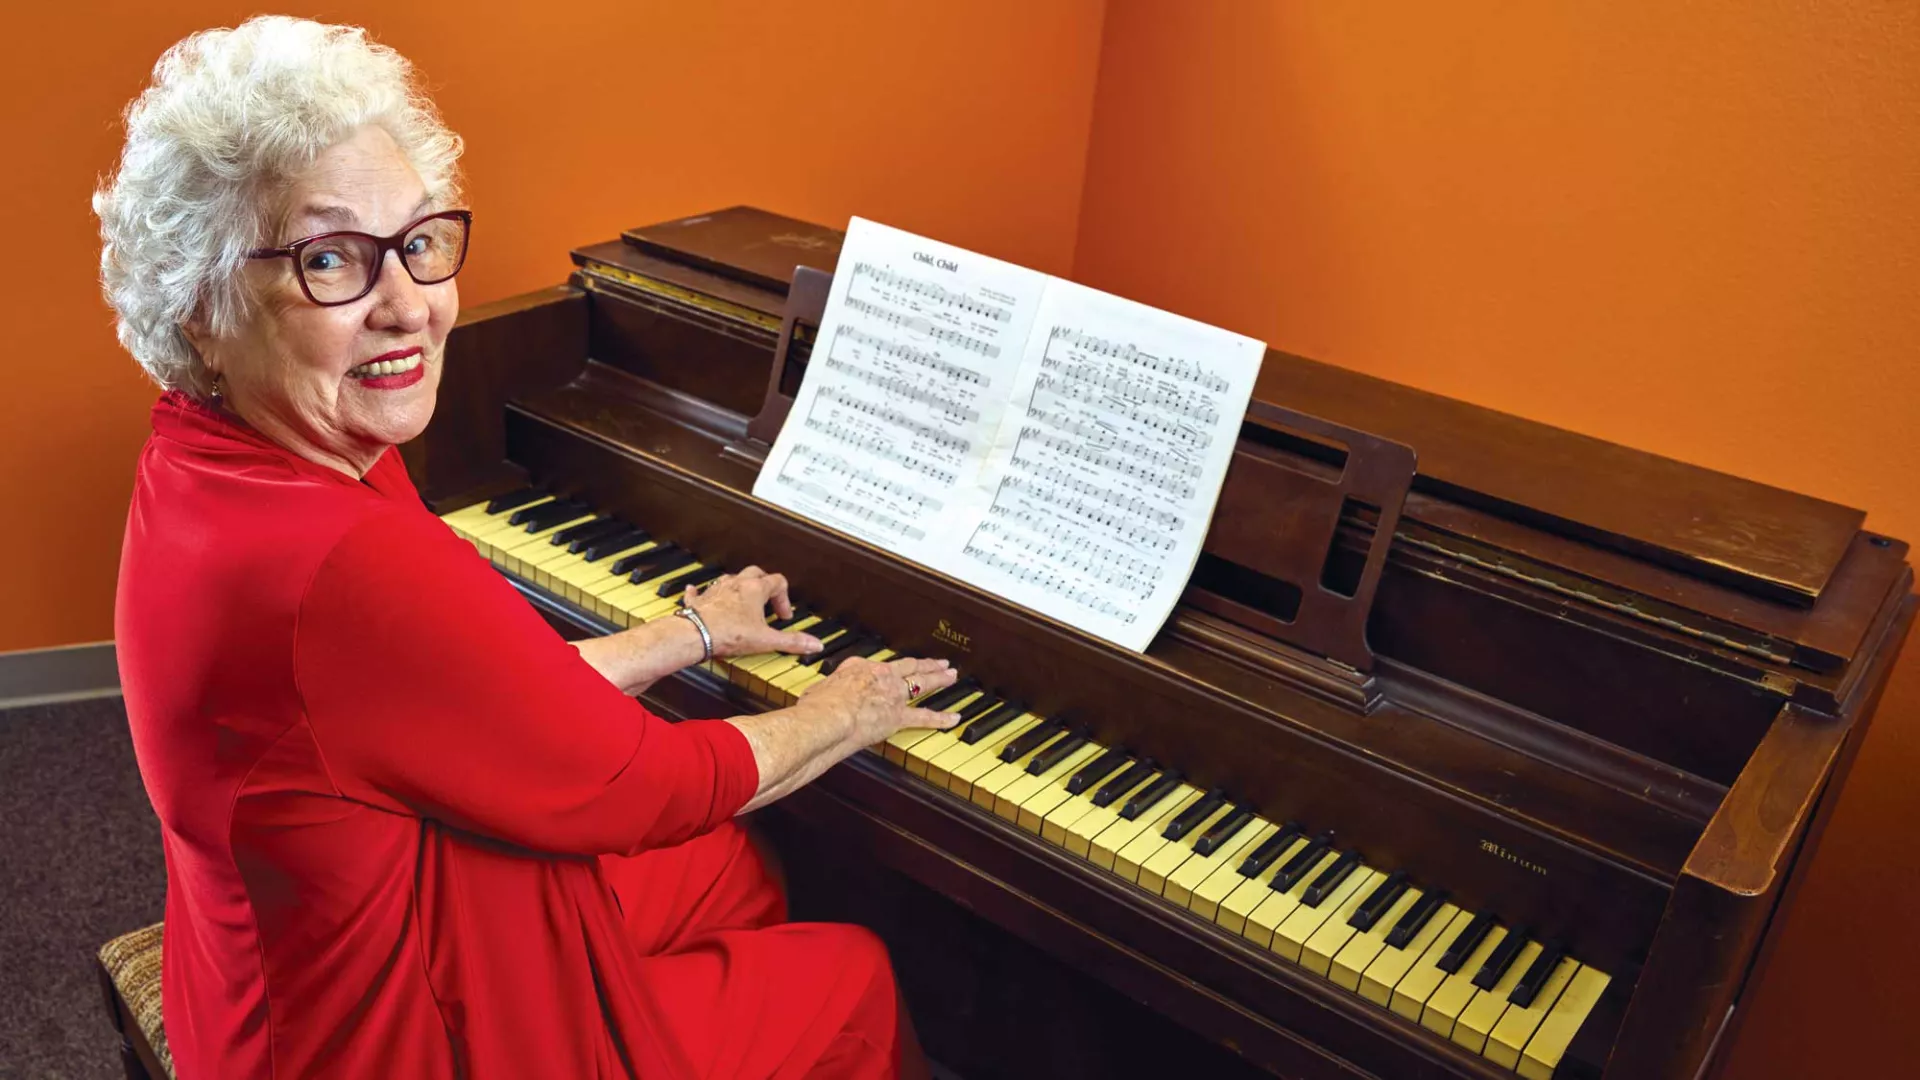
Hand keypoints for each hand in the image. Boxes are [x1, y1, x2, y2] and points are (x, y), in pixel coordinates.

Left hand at [683, 566, 819, 658]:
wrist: (696, 634)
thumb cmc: (728, 633)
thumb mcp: (766, 640)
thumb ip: (792, 642)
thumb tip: (814, 644)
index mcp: (755, 589)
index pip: (778, 582)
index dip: (784, 599)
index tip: (783, 616)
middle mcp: (736, 584)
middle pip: (756, 573)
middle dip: (764, 585)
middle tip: (767, 602)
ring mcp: (716, 589)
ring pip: (731, 579)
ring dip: (739, 587)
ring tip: (743, 601)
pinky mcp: (700, 599)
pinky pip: (700, 590)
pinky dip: (702, 591)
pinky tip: (697, 591)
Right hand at [796, 655, 959, 746]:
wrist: (828, 718)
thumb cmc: (817, 707)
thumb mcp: (816, 691)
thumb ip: (823, 693)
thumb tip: (816, 699)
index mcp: (858, 667)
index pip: (875, 667)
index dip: (884, 669)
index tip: (890, 670)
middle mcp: (880, 677)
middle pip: (908, 667)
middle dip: (925, 664)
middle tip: (939, 662)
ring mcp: (893, 695)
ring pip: (922, 683)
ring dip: (939, 679)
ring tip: (951, 675)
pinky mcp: (899, 716)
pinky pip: (925, 717)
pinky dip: (941, 718)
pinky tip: (954, 718)